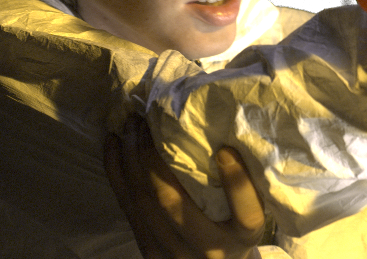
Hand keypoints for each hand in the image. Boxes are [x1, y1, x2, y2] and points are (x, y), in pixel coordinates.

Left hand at [104, 115, 266, 258]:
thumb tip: (226, 140)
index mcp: (243, 238)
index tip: (225, 150)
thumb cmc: (236, 234)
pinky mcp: (147, 249)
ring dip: (131, 158)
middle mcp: (207, 249)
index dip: (236, 181)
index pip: (247, 214)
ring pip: (142, 201)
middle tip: (150, 120)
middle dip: (154, 157)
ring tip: (131, 125)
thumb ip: (245, 189)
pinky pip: (126, 206)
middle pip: (173, 204)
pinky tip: (114, 145)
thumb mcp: (253, 216)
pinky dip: (116, 172)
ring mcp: (171, 252)